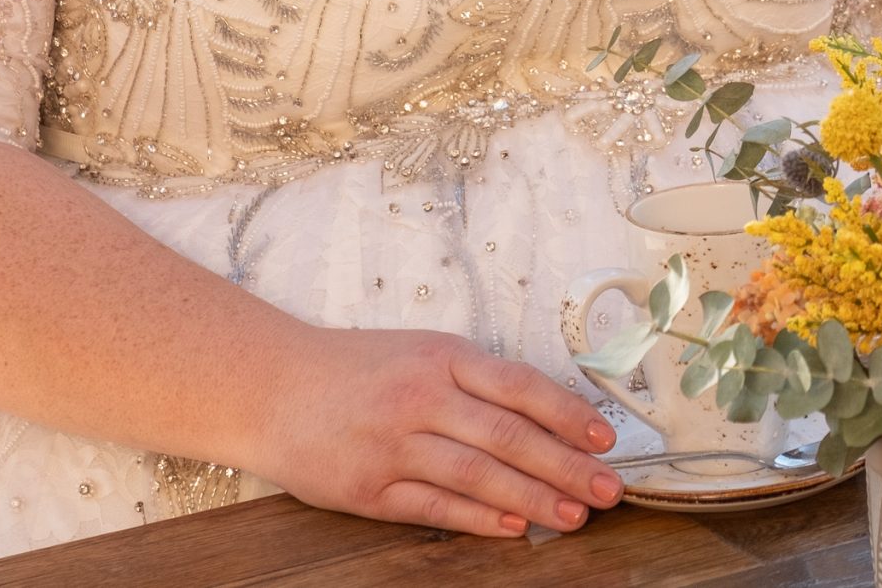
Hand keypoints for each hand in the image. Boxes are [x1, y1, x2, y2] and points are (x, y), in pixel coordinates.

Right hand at [248, 326, 622, 537]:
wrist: (271, 387)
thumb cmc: (357, 369)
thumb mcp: (422, 352)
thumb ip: (477, 379)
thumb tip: (548, 414)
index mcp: (443, 357)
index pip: (521, 386)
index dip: (568, 414)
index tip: (604, 439)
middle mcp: (422, 398)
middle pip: (508, 435)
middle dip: (566, 465)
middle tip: (610, 489)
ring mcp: (394, 445)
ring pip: (477, 475)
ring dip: (533, 498)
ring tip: (575, 515)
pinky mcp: (368, 488)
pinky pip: (433, 506)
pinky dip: (477, 519)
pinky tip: (514, 529)